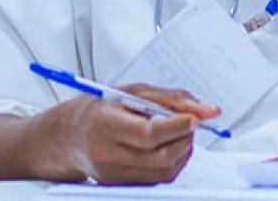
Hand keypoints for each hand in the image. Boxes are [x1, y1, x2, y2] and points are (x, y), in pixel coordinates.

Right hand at [45, 85, 220, 184]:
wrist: (69, 137)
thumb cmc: (100, 109)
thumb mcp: (133, 92)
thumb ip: (171, 99)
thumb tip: (208, 110)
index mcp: (106, 125)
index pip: (148, 134)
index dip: (177, 127)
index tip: (196, 117)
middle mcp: (108, 155)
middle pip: (161, 157)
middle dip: (186, 139)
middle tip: (191, 122)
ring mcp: (115, 175)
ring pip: (165, 171)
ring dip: (183, 151)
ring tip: (179, 132)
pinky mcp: (122, 186)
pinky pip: (159, 179)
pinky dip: (173, 162)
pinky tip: (169, 146)